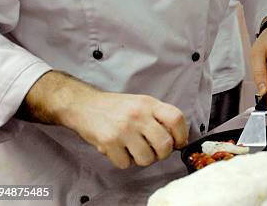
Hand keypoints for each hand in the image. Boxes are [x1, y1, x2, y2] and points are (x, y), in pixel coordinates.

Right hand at [20, 71, 188, 169]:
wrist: (85, 106)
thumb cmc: (116, 107)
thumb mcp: (142, 103)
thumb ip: (159, 117)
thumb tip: (178, 140)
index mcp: (149, 104)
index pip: (176, 118)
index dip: (182, 134)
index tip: (178, 142)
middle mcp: (138, 115)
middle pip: (165, 144)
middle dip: (163, 153)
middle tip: (156, 151)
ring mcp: (123, 129)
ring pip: (147, 158)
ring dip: (142, 159)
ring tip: (134, 149)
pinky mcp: (109, 142)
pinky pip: (126, 164)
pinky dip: (124, 161)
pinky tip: (119, 150)